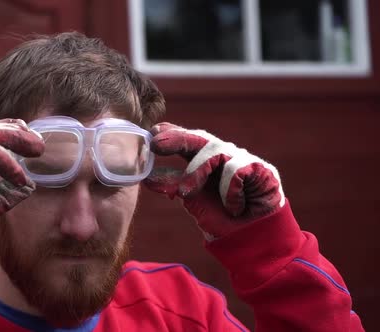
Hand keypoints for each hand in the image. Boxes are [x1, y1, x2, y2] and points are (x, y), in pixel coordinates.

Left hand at [144, 122, 284, 239]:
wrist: (252, 240)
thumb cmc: (221, 218)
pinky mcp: (262, 169)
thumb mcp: (192, 199)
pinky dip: (230, 190)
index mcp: (203, 159)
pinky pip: (237, 169)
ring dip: (196, 171)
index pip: (186, 139)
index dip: (170, 133)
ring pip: (214, 151)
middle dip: (176, 139)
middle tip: (157, 145)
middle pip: (198, 138)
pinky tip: (233, 207)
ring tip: (186, 193)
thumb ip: (173, 185)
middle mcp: (221, 155)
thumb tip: (146, 177)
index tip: (152, 134)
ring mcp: (241, 159)